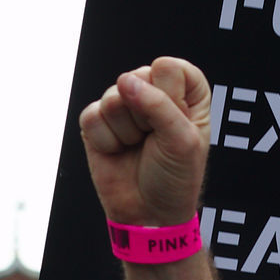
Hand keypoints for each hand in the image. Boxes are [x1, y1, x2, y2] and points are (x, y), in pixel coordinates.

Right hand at [79, 57, 210, 226]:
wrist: (148, 212)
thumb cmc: (175, 178)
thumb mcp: (182, 142)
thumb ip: (159, 106)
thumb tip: (126, 82)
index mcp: (187, 94)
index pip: (171, 67)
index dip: (171, 95)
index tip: (177, 122)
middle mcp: (155, 94)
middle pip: (137, 77)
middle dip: (146, 116)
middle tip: (155, 141)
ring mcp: (124, 106)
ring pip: (112, 96)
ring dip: (126, 130)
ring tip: (138, 147)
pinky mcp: (98, 122)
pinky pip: (92, 115)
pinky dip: (106, 140)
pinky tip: (119, 151)